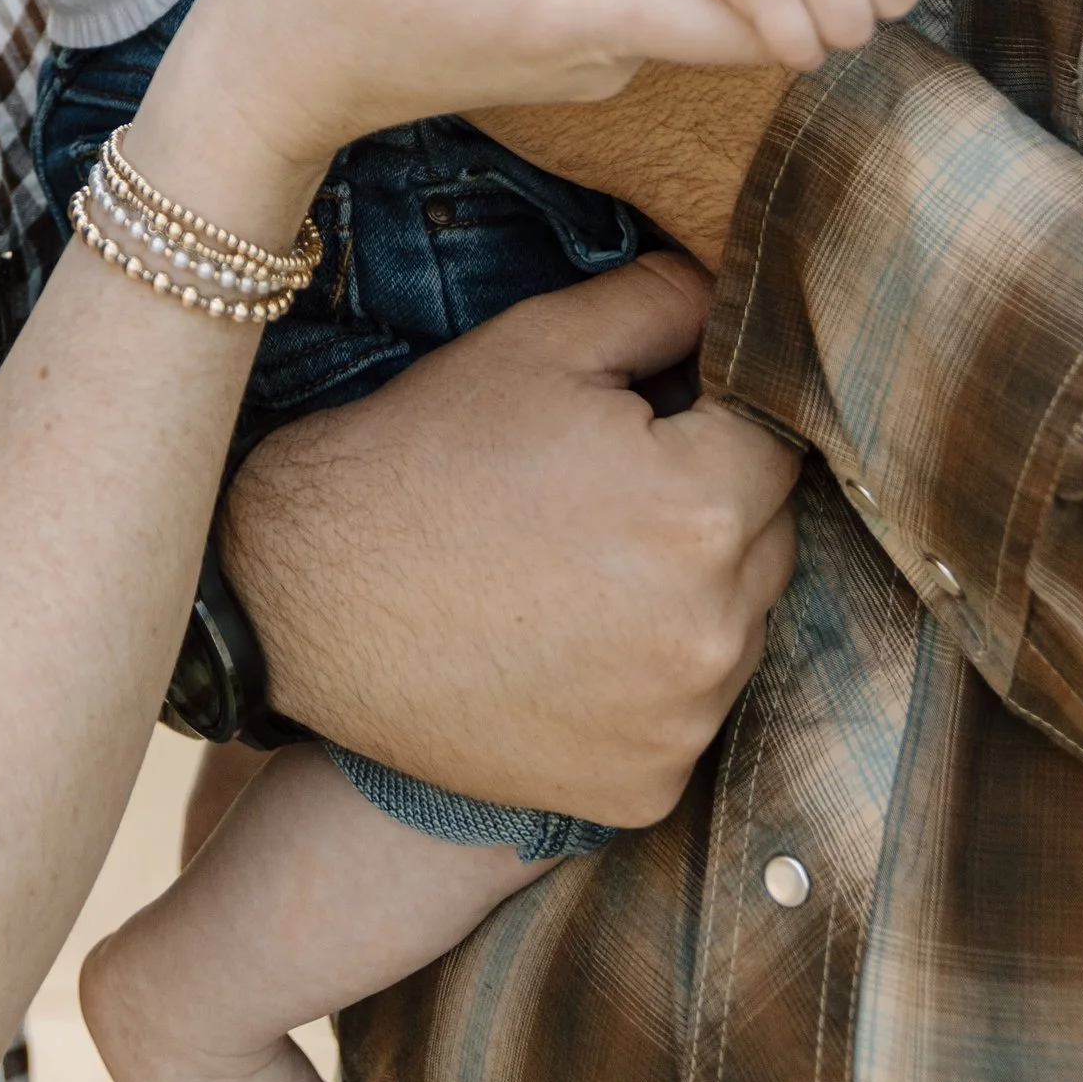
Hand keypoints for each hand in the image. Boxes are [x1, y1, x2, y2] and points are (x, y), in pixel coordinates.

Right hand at [220, 254, 799, 821]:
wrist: (307, 600)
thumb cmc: (421, 455)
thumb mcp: (535, 343)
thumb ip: (659, 302)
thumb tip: (730, 293)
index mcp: (700, 506)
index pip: (775, 441)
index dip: (714, 417)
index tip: (651, 418)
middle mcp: (713, 630)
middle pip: (770, 538)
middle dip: (713, 501)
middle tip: (606, 487)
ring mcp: (682, 723)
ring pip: (739, 628)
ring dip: (693, 593)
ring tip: (582, 565)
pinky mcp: (646, 788)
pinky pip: (689, 715)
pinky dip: (651, 681)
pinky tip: (568, 642)